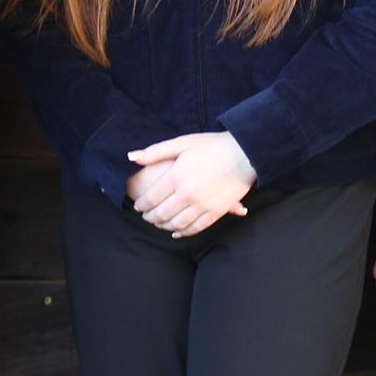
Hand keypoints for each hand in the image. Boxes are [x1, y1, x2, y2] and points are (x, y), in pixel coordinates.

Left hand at [123, 132, 254, 237]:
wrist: (244, 154)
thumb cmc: (212, 146)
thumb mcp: (182, 143)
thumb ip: (155, 152)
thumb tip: (131, 157)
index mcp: (177, 176)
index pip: (151, 198)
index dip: (141, 204)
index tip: (137, 206)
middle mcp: (187, 194)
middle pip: (161, 214)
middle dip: (149, 217)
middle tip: (145, 216)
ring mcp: (203, 205)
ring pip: (176, 224)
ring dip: (163, 226)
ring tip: (158, 223)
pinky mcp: (216, 212)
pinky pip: (196, 228)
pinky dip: (183, 232)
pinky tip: (176, 231)